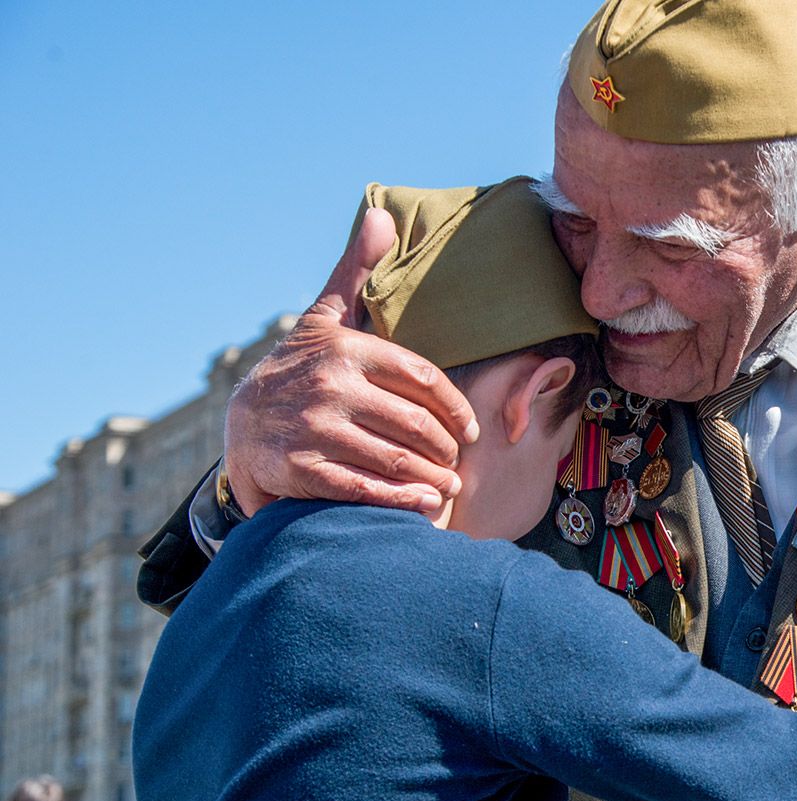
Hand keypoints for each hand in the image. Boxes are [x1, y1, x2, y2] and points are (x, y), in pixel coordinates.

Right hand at [222, 207, 478, 516]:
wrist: (241, 426)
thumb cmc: (298, 370)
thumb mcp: (324, 319)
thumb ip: (356, 273)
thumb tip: (379, 214)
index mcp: (347, 350)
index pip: (424, 380)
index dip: (455, 409)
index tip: (470, 429)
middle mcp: (332, 386)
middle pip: (416, 424)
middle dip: (446, 449)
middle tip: (459, 462)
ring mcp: (315, 428)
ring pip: (397, 459)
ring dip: (434, 480)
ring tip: (450, 487)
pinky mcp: (301, 469)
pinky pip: (367, 489)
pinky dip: (402, 502)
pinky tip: (424, 506)